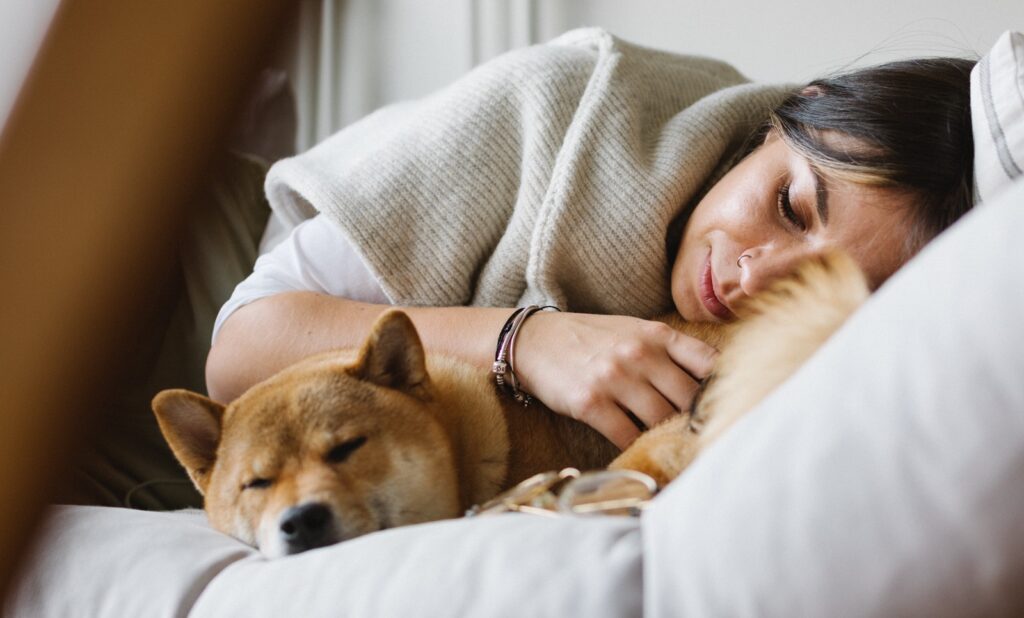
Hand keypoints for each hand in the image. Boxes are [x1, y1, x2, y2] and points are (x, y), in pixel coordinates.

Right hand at [513, 312, 717, 448]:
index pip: (709, 363)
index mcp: (656, 335)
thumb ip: (669, 352)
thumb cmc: (589, 339)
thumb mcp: (633, 331)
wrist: (532, 341)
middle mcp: (639, 355)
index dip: (725, 389)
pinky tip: (642, 452)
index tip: (730, 408)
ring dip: (669, 438)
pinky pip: (627, 436)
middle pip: (689, 399)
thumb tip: (710, 385)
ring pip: (661, 420)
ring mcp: (615, 379)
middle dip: (698, 422)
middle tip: (705, 441)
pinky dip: (638, 448)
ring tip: (676, 450)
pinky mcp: (591, 404)